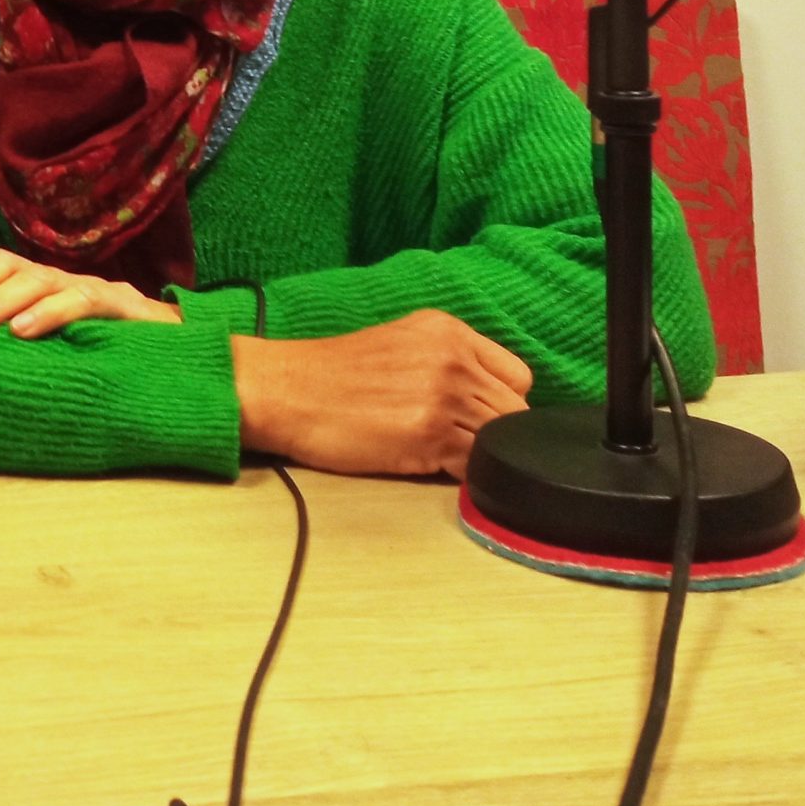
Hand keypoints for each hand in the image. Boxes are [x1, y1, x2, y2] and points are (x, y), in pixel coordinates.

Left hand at [0, 246, 182, 338]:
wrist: (180, 362)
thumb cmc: (100, 356)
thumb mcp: (44, 349)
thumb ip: (5, 341)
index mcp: (32, 284)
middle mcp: (55, 276)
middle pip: (1, 263)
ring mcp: (88, 286)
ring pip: (35, 279)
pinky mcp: (121, 306)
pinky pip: (81, 301)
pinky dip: (51, 314)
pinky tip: (24, 333)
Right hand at [230, 308, 533, 479]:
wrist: (286, 390)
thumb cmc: (333, 373)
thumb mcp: (400, 342)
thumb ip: (449, 361)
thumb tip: (489, 402)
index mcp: (448, 331)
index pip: (518, 377)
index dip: (501, 401)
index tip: (476, 413)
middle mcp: (453, 359)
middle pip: (514, 413)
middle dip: (492, 432)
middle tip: (455, 441)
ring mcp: (444, 398)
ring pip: (498, 441)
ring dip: (475, 454)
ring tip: (437, 453)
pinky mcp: (430, 436)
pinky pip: (474, 465)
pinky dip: (462, 474)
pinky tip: (430, 465)